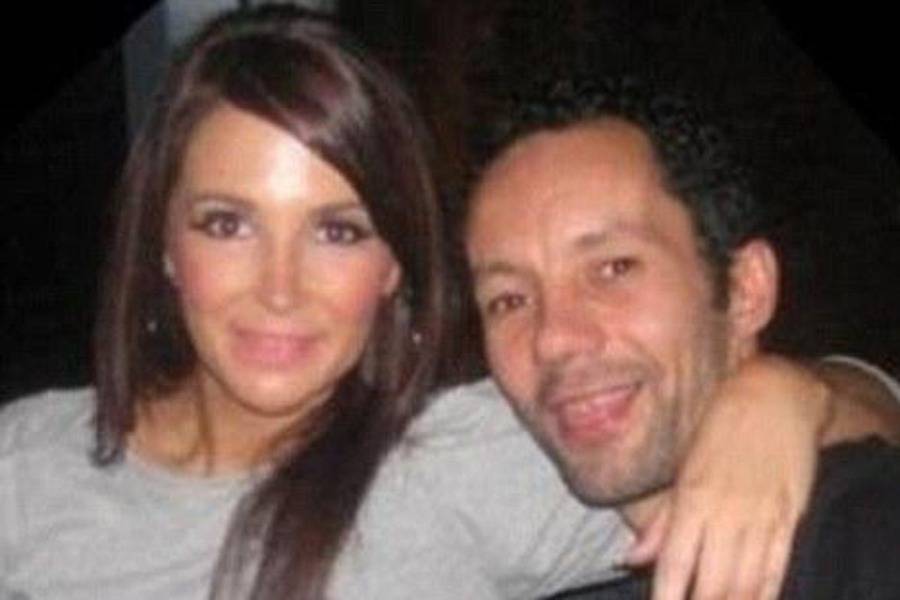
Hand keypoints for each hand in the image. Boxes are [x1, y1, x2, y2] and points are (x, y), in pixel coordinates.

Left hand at [627, 354, 829, 598]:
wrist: (775, 396)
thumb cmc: (719, 428)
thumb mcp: (683, 467)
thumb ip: (661, 520)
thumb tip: (630, 559)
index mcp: (691, 499)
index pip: (675, 564)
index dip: (668, 598)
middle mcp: (724, 512)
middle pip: (712, 583)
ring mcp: (760, 516)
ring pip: (745, 582)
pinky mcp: (791, 516)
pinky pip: (777, 567)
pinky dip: (766, 593)